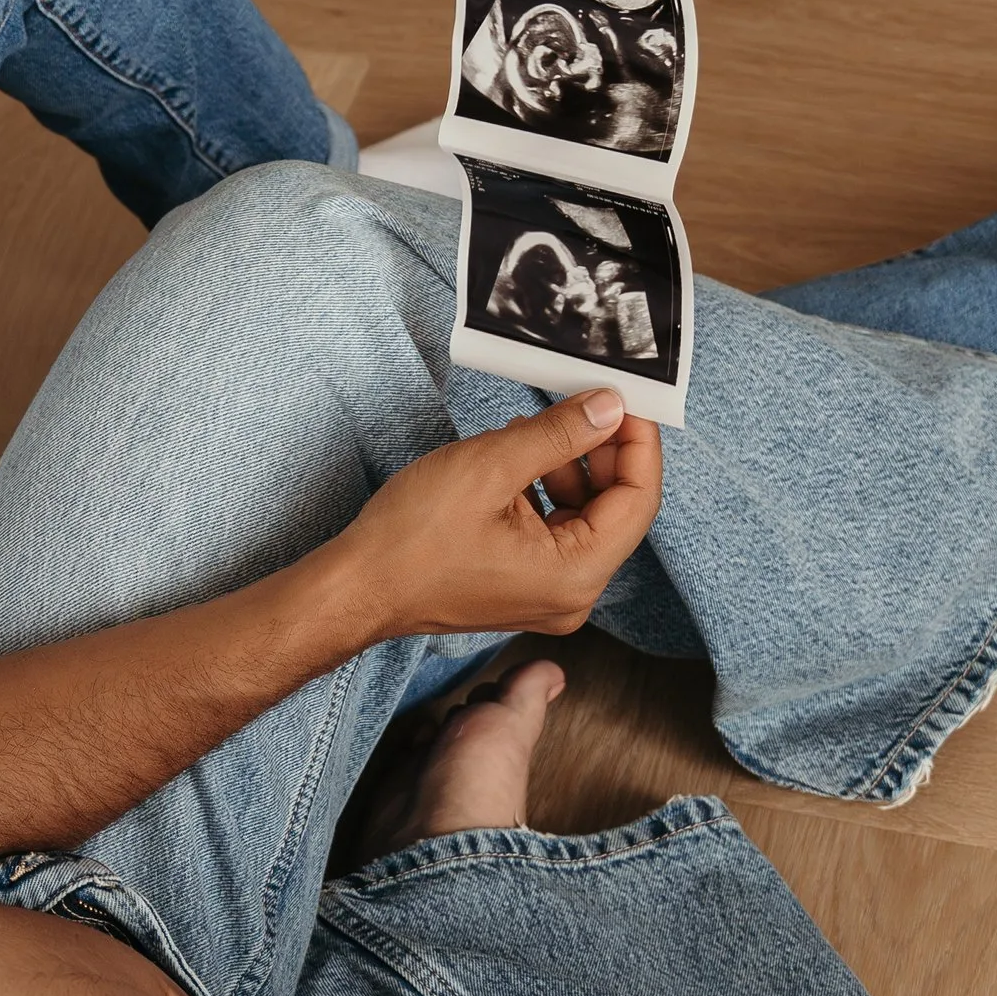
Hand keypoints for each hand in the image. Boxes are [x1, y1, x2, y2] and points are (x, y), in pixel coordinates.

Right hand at [333, 391, 663, 642]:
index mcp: (575, 574)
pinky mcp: (524, 588)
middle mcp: (572, 595)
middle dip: (603, 451)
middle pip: (615, 510)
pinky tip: (519, 458)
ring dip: (570, 468)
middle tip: (586, 399)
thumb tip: (611, 407)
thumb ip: (561, 433)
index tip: (627, 399)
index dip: (639, 443)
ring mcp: (548, 596)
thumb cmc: (412, 539)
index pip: (638, 500)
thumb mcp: (491, 466)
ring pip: (585, 518)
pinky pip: (556, 533)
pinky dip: (546, 492)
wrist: (357, 587)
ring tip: (537, 427)